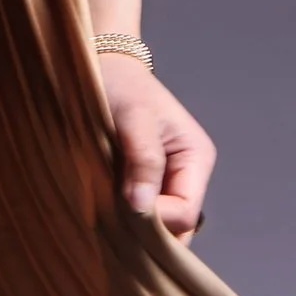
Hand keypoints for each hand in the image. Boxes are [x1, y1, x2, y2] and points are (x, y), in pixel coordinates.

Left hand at [100, 53, 215, 239]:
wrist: (100, 65)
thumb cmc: (120, 85)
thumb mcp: (134, 118)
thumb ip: (143, 160)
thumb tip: (143, 208)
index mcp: (195, 158)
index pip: (185, 212)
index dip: (155, 220)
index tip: (120, 208)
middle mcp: (185, 176)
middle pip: (175, 227)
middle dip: (145, 230)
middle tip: (109, 219)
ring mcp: (163, 183)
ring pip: (156, 227)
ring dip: (131, 227)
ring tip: (103, 212)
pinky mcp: (141, 185)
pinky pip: (138, 215)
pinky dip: (122, 218)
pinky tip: (101, 210)